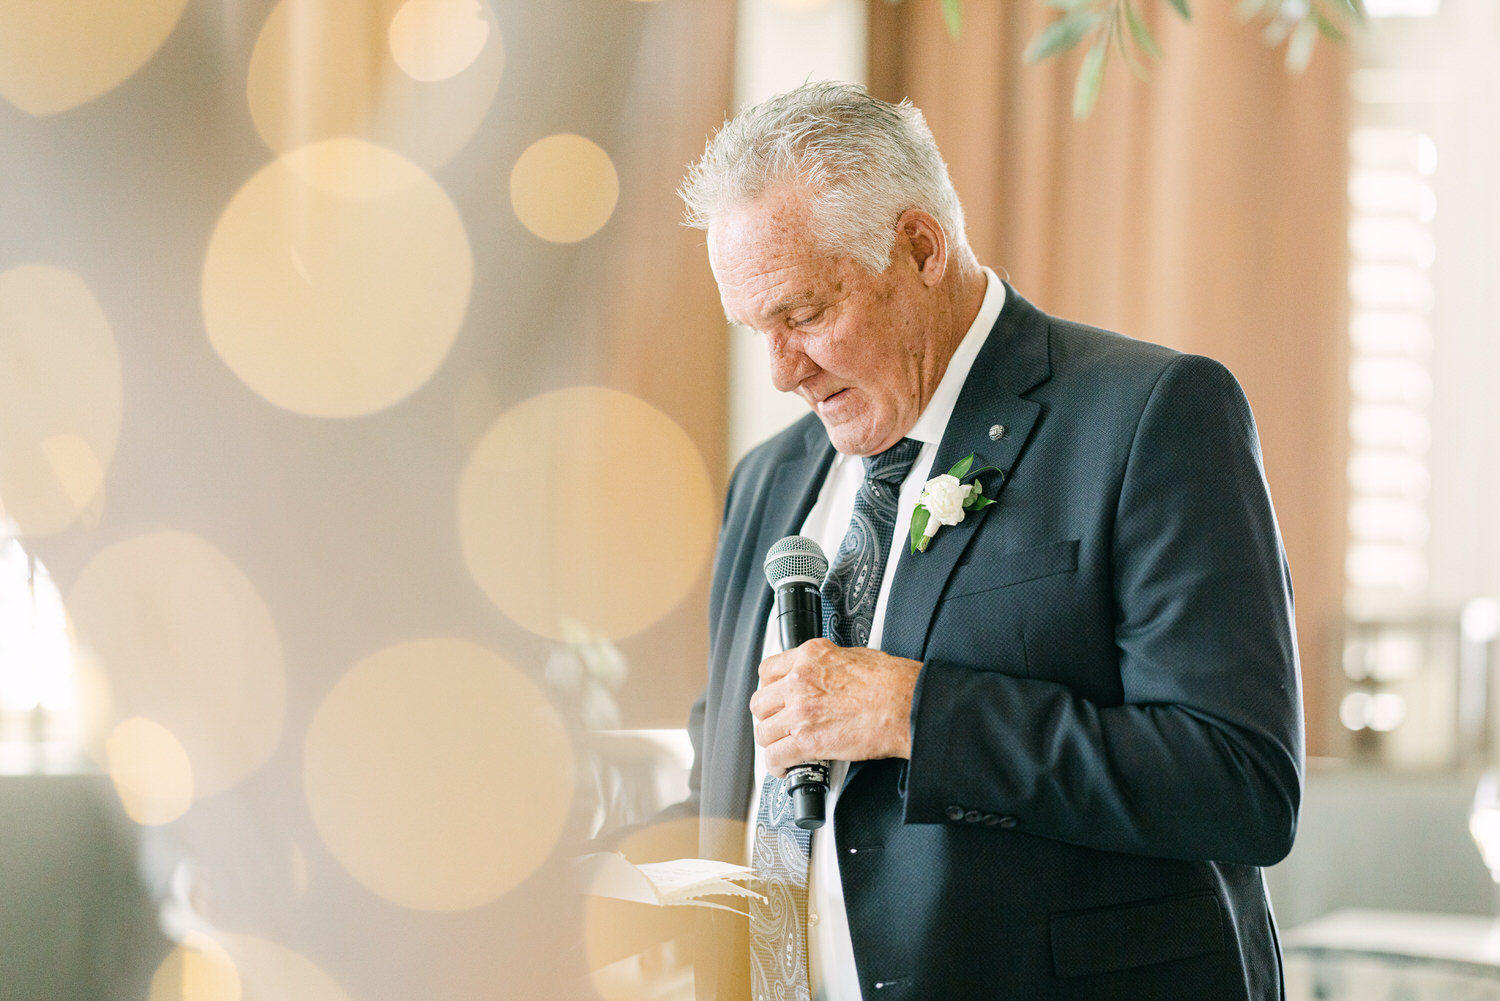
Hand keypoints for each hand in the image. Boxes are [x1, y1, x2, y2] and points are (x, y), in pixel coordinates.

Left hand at [748, 639, 921, 776]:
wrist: (908, 706)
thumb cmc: (893, 683)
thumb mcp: (854, 656)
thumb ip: (827, 664)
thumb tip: (822, 676)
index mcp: (810, 656)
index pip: (768, 670)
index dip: (769, 687)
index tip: (774, 697)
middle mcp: (800, 680)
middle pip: (760, 702)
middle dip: (768, 716)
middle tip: (779, 724)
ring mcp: (800, 711)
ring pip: (764, 731)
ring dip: (772, 742)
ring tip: (782, 748)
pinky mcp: (807, 741)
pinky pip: (775, 756)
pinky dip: (776, 765)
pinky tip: (784, 767)